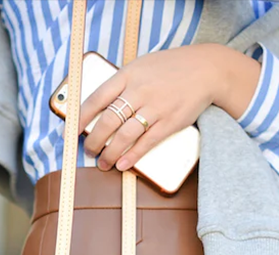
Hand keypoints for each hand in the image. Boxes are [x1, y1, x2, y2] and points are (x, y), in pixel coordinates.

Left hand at [80, 44, 260, 172]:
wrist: (206, 69)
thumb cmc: (169, 69)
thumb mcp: (141, 67)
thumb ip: (121, 84)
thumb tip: (98, 108)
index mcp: (128, 75)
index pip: (97, 98)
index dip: (81, 117)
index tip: (72, 132)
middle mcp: (140, 90)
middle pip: (108, 120)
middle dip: (94, 141)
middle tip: (88, 151)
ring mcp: (155, 107)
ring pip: (124, 135)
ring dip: (110, 153)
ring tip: (102, 163)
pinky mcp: (170, 121)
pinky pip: (146, 142)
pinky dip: (132, 156)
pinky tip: (122, 164)